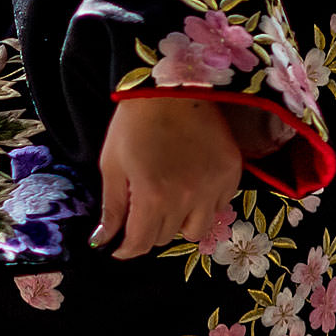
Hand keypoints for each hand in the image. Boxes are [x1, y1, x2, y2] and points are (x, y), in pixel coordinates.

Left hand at [93, 96, 244, 260]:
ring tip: (170, 200)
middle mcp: (186, 197)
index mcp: (152, 196)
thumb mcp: (112, 163)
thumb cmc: (134, 123)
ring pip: (197, 230)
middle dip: (150, 229)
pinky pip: (219, 207)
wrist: (173, 86)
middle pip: (166, 237)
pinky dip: (204, 204)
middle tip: (144, 207)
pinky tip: (193, 183)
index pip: (141, 243)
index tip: (122, 247)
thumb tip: (103, 241)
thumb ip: (112, 207)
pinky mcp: (232, 173)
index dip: (128, 249)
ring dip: (180, 223)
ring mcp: (213, 187)